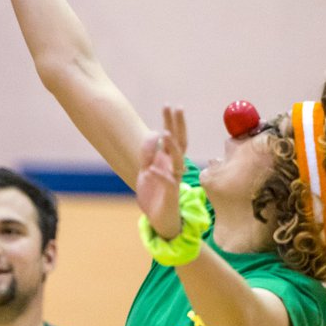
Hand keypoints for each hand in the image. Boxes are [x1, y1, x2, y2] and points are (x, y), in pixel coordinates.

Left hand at [136, 107, 187, 238]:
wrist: (159, 219)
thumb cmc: (154, 193)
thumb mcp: (145, 169)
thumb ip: (148, 152)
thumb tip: (153, 133)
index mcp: (168, 161)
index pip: (174, 137)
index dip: (173, 122)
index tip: (170, 106)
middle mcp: (174, 168)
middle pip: (180, 143)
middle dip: (177, 126)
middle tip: (175, 107)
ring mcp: (173, 180)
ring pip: (177, 161)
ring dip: (172, 147)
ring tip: (165, 134)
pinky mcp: (170, 195)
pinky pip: (167, 183)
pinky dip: (160, 176)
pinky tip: (151, 170)